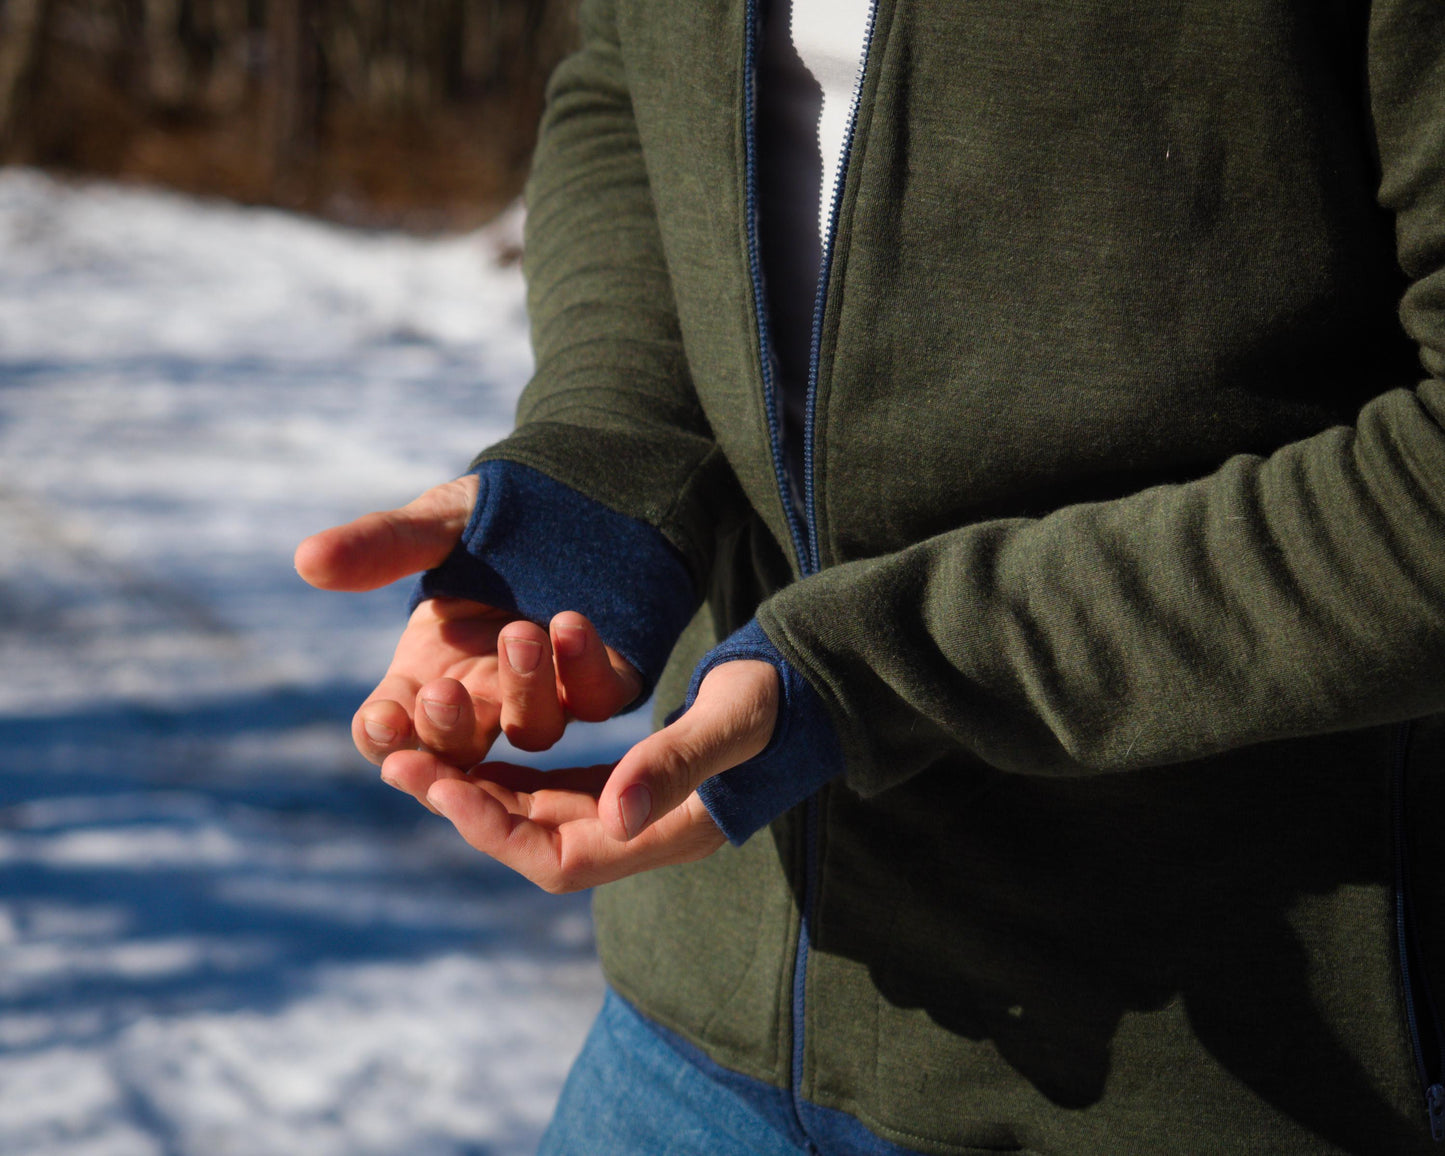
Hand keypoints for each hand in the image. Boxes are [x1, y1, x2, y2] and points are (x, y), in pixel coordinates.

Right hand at [294, 476, 641, 769]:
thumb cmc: (494, 517)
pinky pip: (598, 696)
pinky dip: (583, 669)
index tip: (383, 717)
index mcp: (429, 670)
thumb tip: (306, 559)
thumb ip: (381, 545)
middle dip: (448, 727)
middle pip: (459, 746)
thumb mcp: (436, 525)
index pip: (392, 728)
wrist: (579, 493)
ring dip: (522, 692)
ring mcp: (546, 693)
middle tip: (442, 692)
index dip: (383, 733)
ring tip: (518, 633)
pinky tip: (568, 624)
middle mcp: (484, 694)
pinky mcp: (603, 677)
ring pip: (532, 729)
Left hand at [377, 660, 779, 890]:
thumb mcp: (732, 723)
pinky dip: (508, 772)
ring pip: (535, 816)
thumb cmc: (783, 700)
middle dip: (464, 806)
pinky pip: (552, 791)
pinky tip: (469, 743)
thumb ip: (676, 764)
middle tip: (396, 763)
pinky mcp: (628, 785)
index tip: (438, 785)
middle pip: (532, 841)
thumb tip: (616, 814)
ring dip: (476, 789)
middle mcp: (641, 834)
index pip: (559, 857)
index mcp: (666, 833)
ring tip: (411, 755)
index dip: (494, 828)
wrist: (815, 687)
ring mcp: (633, 814)